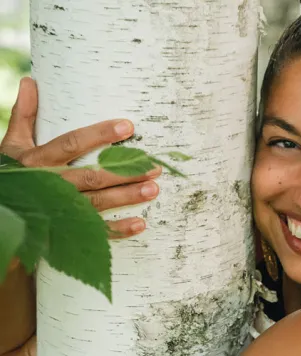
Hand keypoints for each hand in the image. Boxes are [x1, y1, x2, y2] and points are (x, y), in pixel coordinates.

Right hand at [0, 78, 160, 237]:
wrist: (2, 215)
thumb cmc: (11, 174)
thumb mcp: (12, 144)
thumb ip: (24, 114)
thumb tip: (30, 79)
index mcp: (37, 161)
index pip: (72, 143)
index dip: (99, 134)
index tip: (127, 126)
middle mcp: (50, 185)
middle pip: (92, 176)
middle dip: (124, 171)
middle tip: (153, 165)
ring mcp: (58, 210)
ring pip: (97, 203)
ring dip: (126, 197)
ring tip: (153, 188)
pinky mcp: (64, 229)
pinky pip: (94, 231)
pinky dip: (118, 230)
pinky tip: (141, 224)